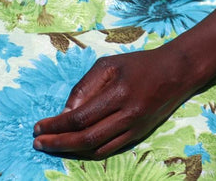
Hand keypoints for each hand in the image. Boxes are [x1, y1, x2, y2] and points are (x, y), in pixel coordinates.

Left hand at [32, 44, 206, 159]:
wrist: (177, 71)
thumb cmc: (140, 64)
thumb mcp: (109, 64)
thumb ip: (85, 87)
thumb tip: (65, 113)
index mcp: (118, 93)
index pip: (79, 117)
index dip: (56, 125)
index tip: (38, 127)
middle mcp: (128, 114)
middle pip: (85, 138)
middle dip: (57, 143)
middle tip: (38, 142)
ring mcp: (135, 127)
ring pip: (97, 149)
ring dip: (70, 151)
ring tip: (52, 146)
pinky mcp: (139, 134)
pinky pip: (109, 150)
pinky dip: (89, 151)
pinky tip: (75, 146)